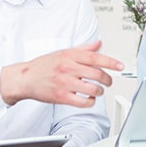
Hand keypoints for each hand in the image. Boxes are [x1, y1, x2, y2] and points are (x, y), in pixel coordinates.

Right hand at [0, 40, 123, 107]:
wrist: (24, 78)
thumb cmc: (44, 65)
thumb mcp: (63, 52)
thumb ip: (82, 49)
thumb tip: (98, 44)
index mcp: (70, 56)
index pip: (95, 58)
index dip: (111, 62)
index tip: (121, 66)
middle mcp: (68, 68)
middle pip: (97, 74)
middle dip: (108, 80)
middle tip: (109, 82)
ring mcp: (65, 83)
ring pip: (93, 89)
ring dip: (99, 92)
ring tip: (98, 91)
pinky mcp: (61, 96)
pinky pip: (83, 102)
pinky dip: (90, 101)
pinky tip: (88, 99)